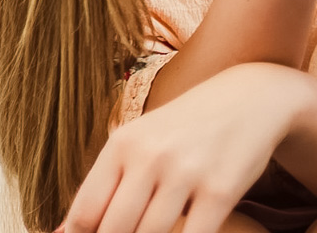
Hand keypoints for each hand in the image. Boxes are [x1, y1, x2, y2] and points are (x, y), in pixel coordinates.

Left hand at [62, 63, 311, 232]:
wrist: (252, 97)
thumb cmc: (188, 127)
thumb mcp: (141, 141)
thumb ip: (105, 184)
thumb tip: (63, 232)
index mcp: (123, 144)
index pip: (85, 214)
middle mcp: (152, 156)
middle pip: (114, 230)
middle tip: (134, 231)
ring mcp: (188, 172)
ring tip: (158, 228)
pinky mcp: (222, 189)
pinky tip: (186, 230)